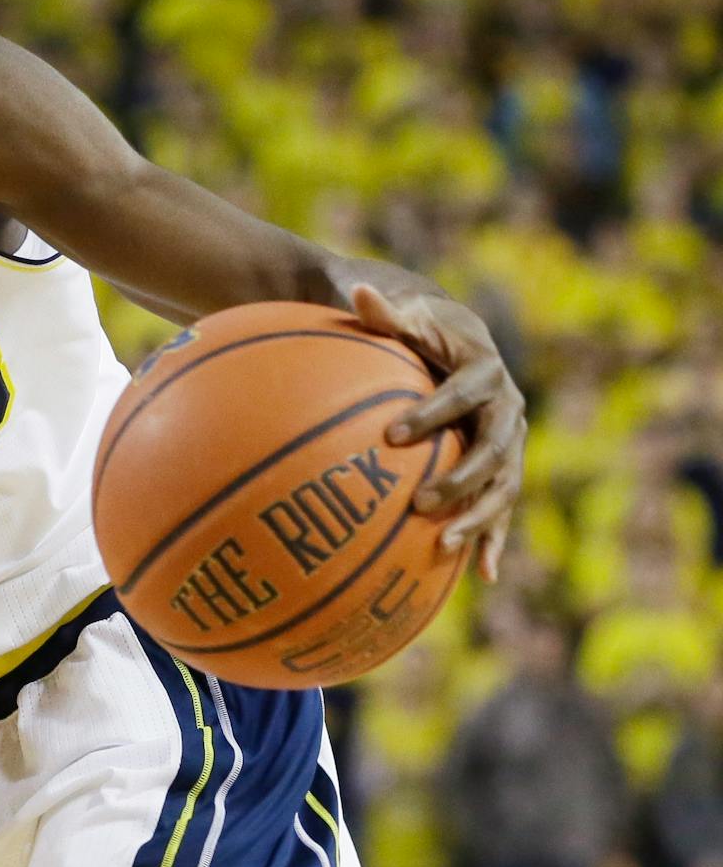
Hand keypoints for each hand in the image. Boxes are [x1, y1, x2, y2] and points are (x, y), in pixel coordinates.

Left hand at [351, 283, 526, 580]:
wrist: (452, 339)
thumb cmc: (415, 325)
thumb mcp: (399, 314)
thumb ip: (380, 309)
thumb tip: (357, 291)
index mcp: (486, 369)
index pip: (465, 392)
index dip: (434, 412)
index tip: (393, 435)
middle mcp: (508, 408)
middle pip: (495, 448)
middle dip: (460, 477)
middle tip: (418, 501)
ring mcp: (510, 442)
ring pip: (503, 485)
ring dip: (478, 517)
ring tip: (443, 544)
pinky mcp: (503, 468)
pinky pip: (501, 507)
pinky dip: (493, 540)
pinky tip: (480, 575)